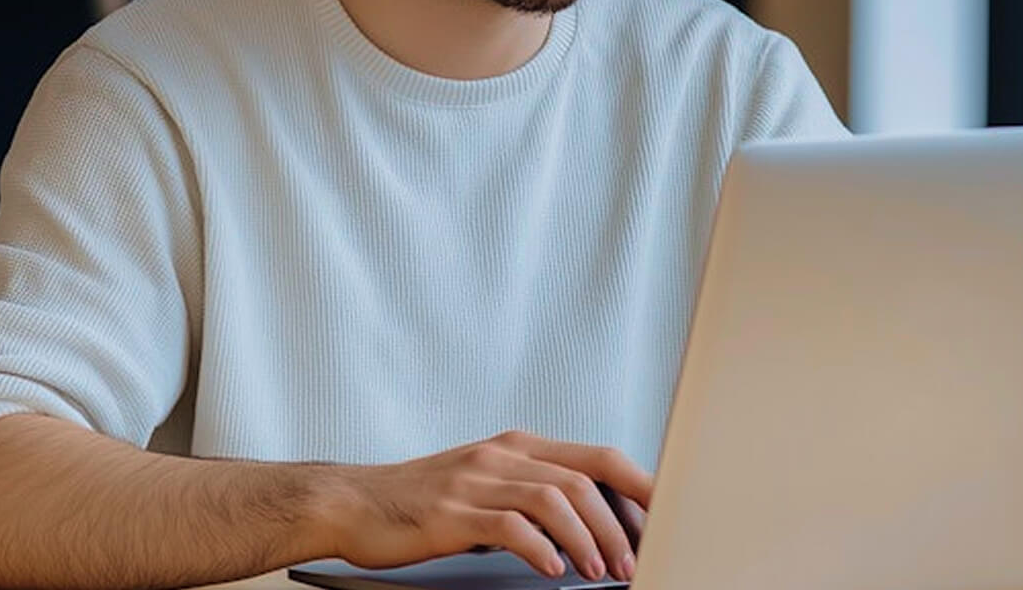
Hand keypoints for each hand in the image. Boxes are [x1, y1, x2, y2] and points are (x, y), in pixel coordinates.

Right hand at [327, 430, 653, 581]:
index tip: (669, 516)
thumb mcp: (486, 488)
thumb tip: (593, 528)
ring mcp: (477, 481)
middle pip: (585, 478)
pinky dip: (540, 547)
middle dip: (621, 523)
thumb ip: (533, 497)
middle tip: (635, 563)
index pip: (597, 457)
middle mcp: (502, 457)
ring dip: (588, 539)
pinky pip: (510, 525)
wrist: (353, 504)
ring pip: (556, 500)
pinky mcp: (453, 511)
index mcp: (518, 448)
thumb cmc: (421, 503)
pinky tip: (553, 569)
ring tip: (600, 572)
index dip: (640, 485)